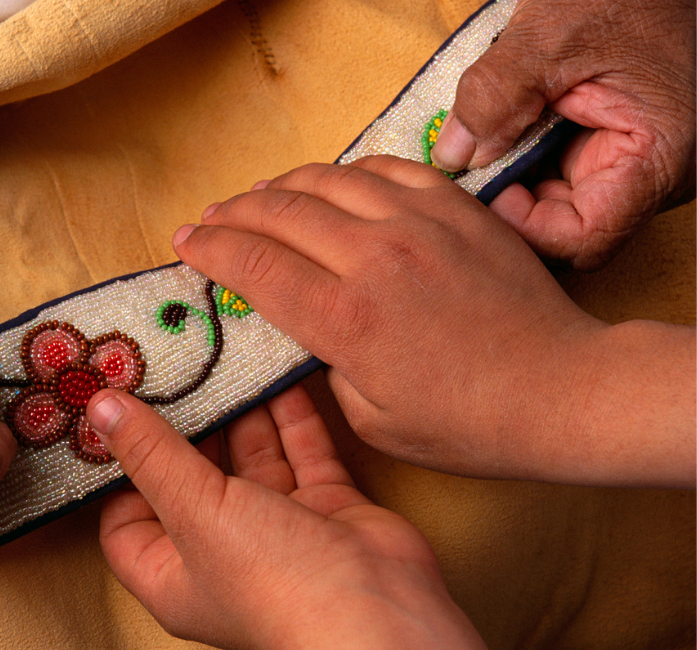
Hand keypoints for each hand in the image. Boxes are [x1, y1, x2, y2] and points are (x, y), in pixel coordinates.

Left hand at [90, 384, 485, 649]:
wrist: (380, 611)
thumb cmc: (275, 582)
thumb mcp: (195, 511)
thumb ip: (151, 456)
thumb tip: (100, 410)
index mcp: (174, 571)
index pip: (127, 518)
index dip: (119, 470)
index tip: (117, 413)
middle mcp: (222, 550)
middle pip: (191, 477)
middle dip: (186, 426)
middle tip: (172, 369)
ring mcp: (277, 528)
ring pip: (250, 458)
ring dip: (241, 413)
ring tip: (222, 360)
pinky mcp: (324, 506)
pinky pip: (301, 451)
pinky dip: (291, 416)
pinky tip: (276, 374)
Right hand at [173, 157, 694, 487]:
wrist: (562, 390)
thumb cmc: (467, 424)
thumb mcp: (372, 419)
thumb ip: (325, 362)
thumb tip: (306, 319)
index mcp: (347, 319)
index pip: (254, 265)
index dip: (210, 249)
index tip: (184, 242)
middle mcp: (374, 257)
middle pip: (279, 212)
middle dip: (232, 213)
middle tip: (209, 219)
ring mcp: (418, 222)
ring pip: (326, 179)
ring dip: (279, 186)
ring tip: (257, 197)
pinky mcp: (455, 207)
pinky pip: (384, 168)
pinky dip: (345, 173)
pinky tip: (332, 185)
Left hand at [430, 0, 695, 269]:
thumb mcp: (550, 36)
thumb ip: (495, 96)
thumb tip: (453, 156)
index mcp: (658, 158)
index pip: (582, 240)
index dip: (524, 227)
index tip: (484, 191)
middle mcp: (651, 177)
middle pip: (564, 232)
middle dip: (509, 207)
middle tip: (465, 175)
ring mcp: (628, 167)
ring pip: (553, 210)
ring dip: (509, 184)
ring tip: (481, 146)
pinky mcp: (605, 153)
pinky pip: (553, 180)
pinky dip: (518, 164)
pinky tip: (499, 136)